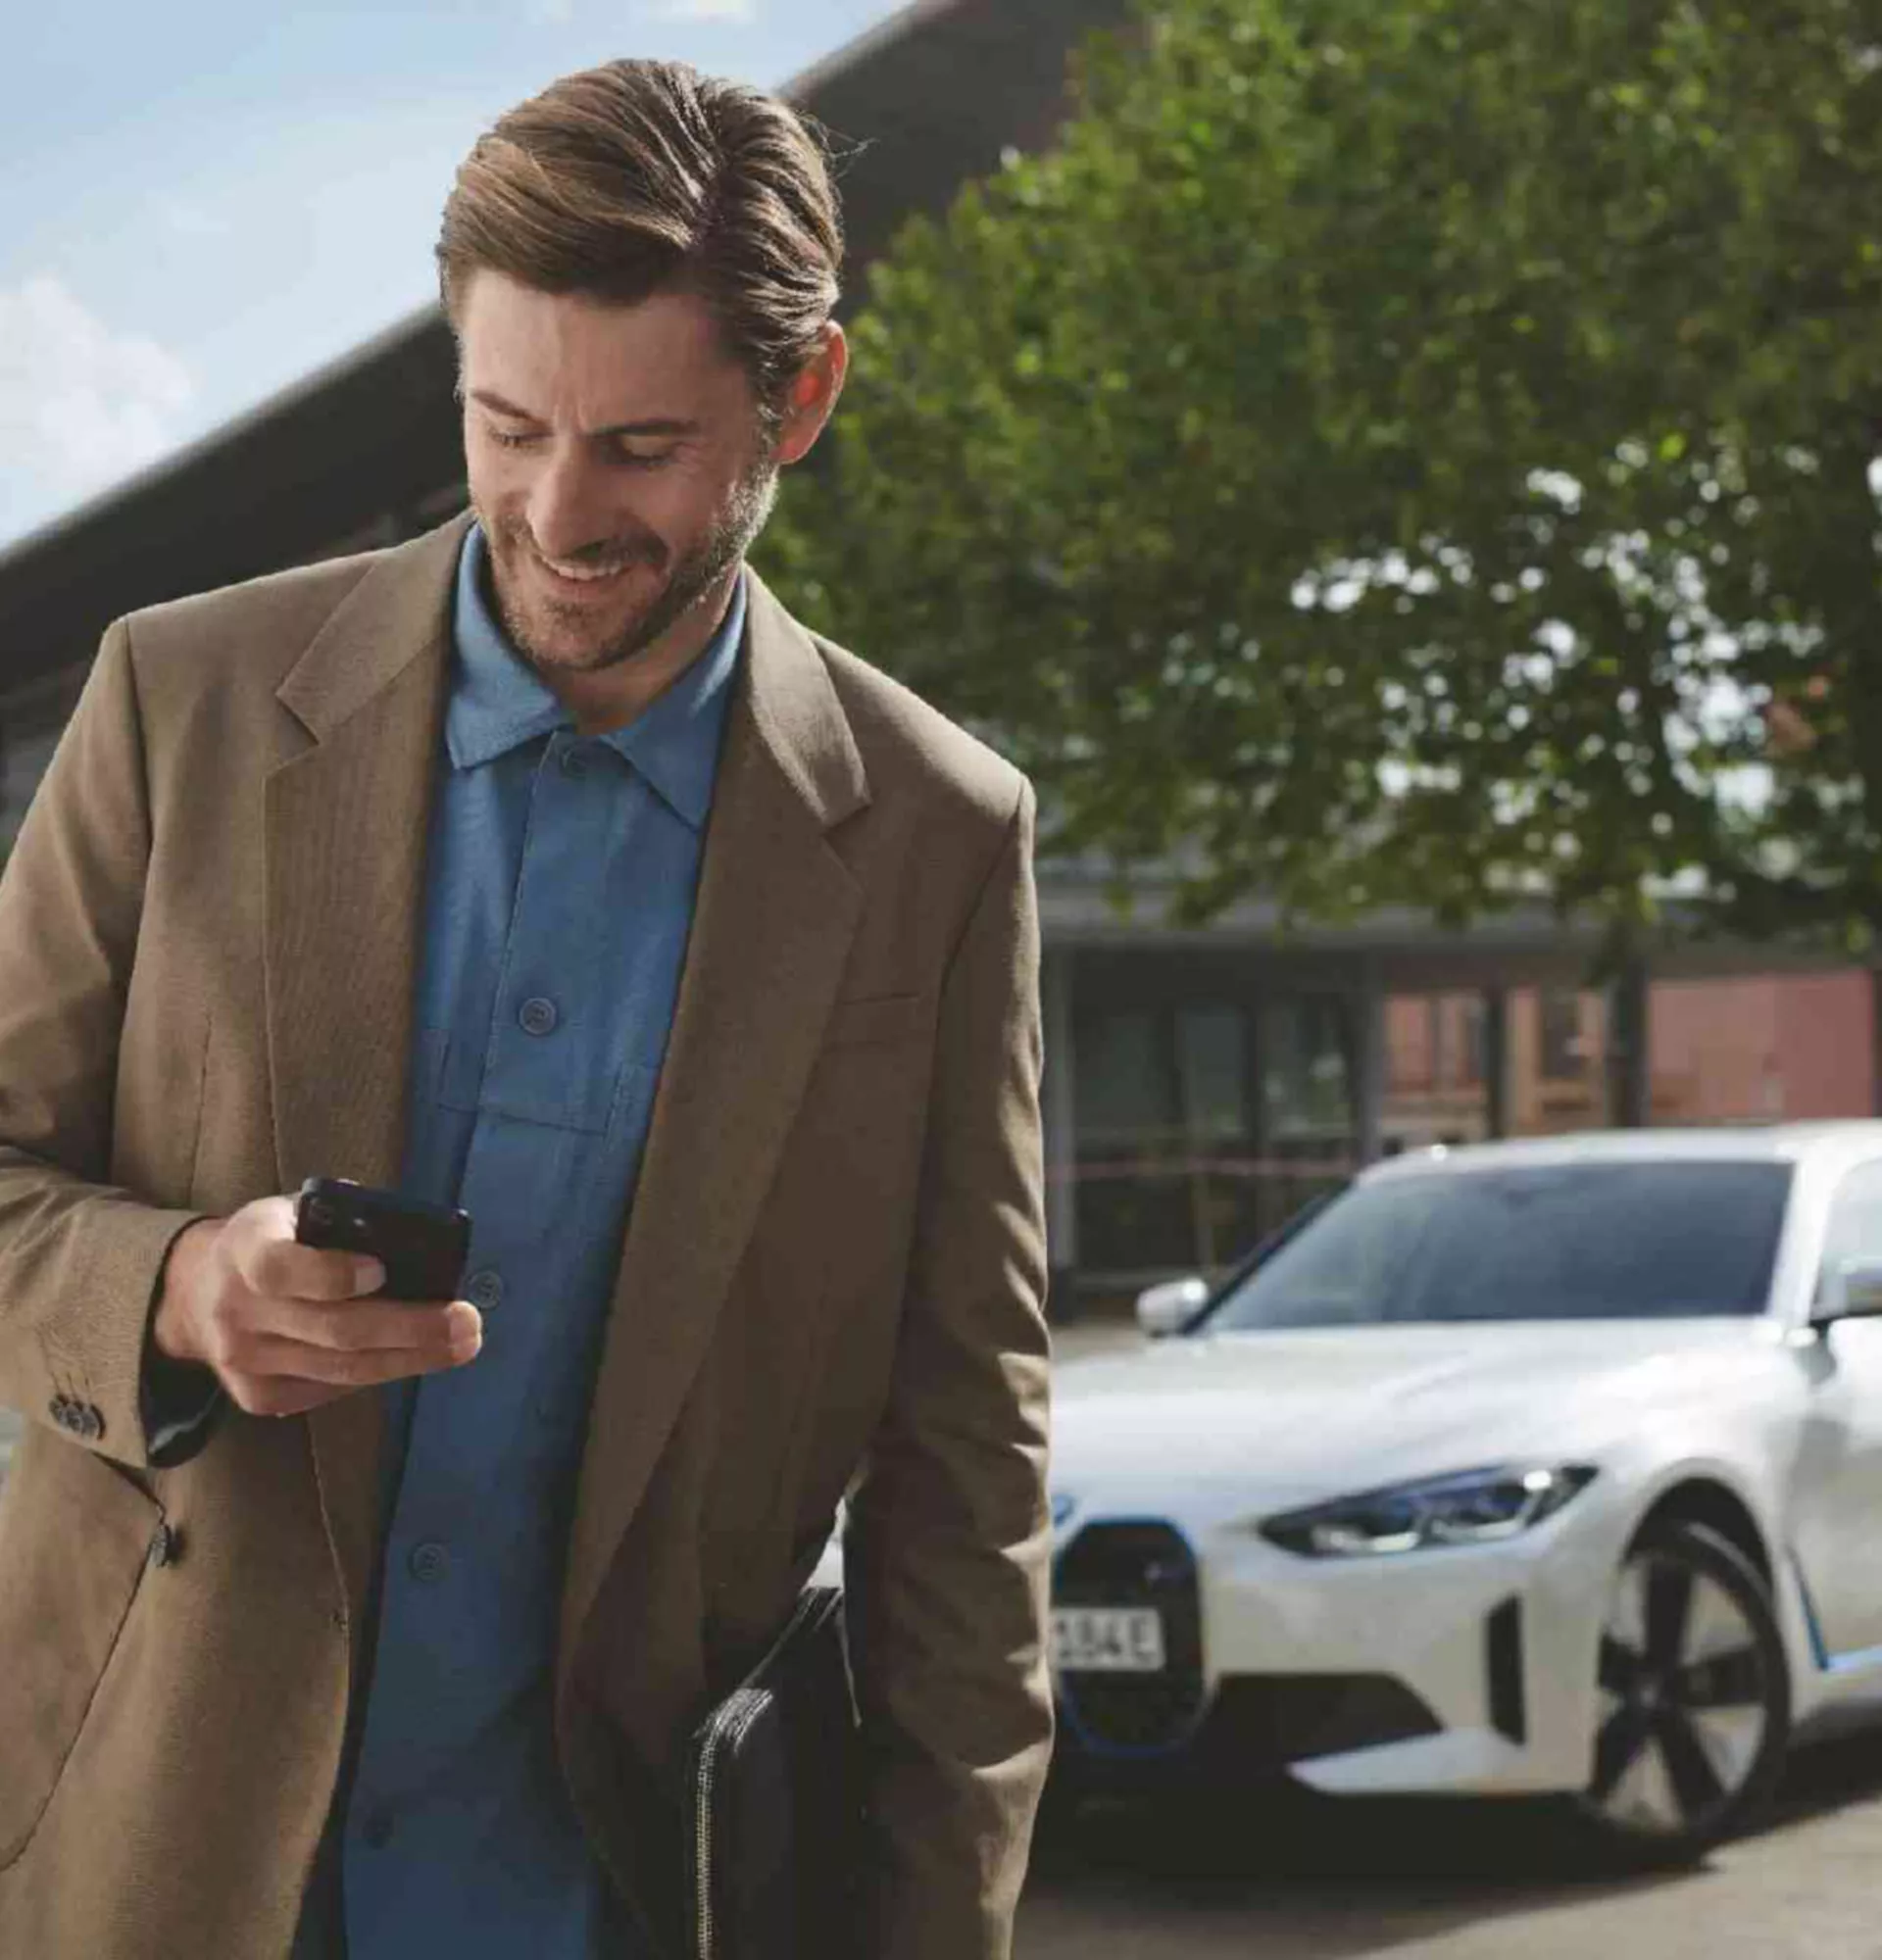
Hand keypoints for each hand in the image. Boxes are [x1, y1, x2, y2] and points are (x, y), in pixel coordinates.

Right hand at [150, 1195, 482, 1418]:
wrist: (196, 1294)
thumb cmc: (271, 1240)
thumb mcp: (292, 1211)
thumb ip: (341, 1219)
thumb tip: (417, 1238)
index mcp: (244, 1251)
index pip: (280, 1269)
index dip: (333, 1274)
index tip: (383, 1271)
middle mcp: (237, 1312)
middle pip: (333, 1329)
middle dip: (410, 1328)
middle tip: (466, 1321)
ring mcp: (245, 1361)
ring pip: (342, 1368)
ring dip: (411, 1358)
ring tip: (461, 1344)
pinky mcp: (257, 1396)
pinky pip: (331, 1388)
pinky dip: (380, 1371)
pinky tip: (417, 1357)